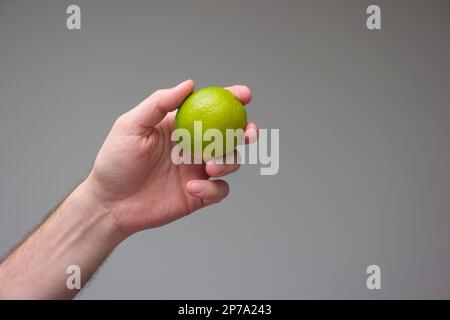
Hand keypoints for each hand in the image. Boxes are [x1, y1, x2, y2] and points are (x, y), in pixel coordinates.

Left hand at [85, 80, 257, 235]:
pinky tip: (191, 189)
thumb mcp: (131, 125)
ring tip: (209, 166)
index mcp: (182, 126)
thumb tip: (189, 84)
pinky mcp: (199, 194)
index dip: (233, 99)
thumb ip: (159, 103)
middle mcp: (195, 146)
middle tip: (247, 133)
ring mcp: (198, 170)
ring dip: (228, 162)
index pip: (212, 107)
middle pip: (231, 135)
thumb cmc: (116, 161)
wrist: (110, 203)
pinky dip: (212, 189)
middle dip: (247, 131)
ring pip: (232, 162)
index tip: (245, 95)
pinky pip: (220, 190)